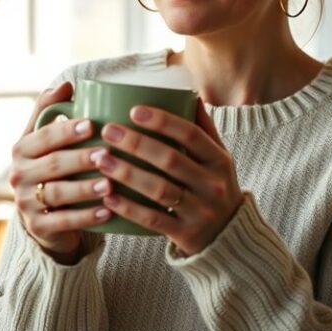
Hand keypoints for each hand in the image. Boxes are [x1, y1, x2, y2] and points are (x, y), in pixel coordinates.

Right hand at [9, 82, 112, 263]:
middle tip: (107, 153)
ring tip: (110, 183)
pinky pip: (63, 222)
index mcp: (22, 149)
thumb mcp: (45, 138)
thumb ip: (50, 110)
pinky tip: (109, 210)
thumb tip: (67, 85)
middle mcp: (19, 175)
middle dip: (81, 158)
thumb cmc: (51, 166)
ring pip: (58, 194)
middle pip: (53, 165)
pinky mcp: (38, 227)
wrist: (43, 214)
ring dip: (85, 188)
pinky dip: (87, 216)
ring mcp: (26, 203)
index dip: (66, 130)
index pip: (43, 137)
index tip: (92, 124)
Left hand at [96, 99, 242, 255]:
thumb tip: (188, 95)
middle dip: (136, 143)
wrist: (230, 235)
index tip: (134, 110)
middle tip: (108, 131)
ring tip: (100, 160)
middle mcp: (212, 184)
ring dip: (127, 174)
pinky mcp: (186, 234)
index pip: (191, 134)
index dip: (163, 121)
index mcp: (219, 160)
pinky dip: (129, 208)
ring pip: (159, 190)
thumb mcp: (218, 158)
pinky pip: (153, 220)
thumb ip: (203, 129)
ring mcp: (200, 211)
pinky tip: (108, 196)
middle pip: (171, 160)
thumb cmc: (215, 186)